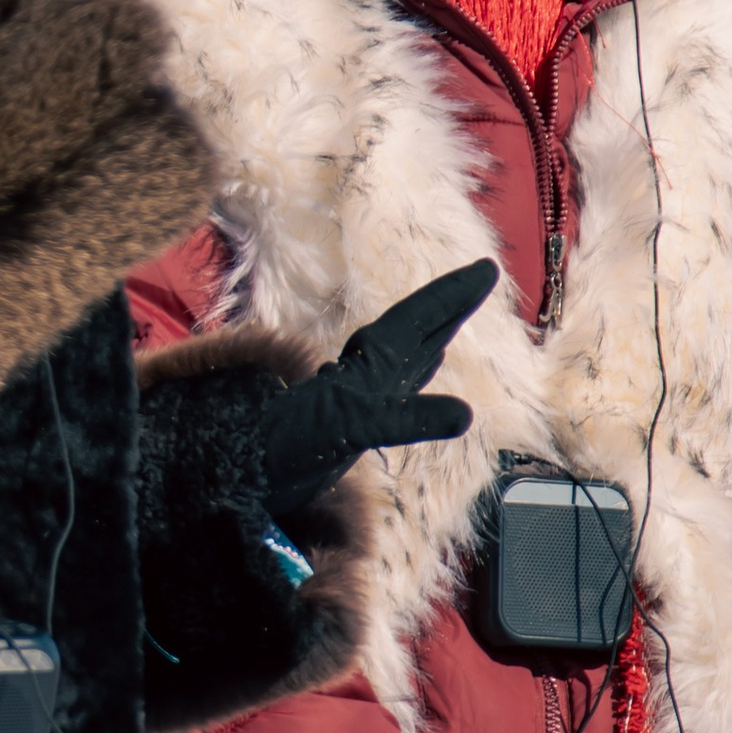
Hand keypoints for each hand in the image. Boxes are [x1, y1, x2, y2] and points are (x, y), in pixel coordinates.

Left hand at [253, 260, 496, 520]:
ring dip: (433, 333)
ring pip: (406, 351)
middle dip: (448, 303)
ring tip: (454, 319)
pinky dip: (415, 373)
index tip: (487, 267)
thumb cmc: (291, 441)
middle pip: (416, 325)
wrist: (244, 465)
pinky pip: (395, 385)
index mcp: (370, 360)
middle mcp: (366, 369)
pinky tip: (421, 372)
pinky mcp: (351, 419)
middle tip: (482, 275)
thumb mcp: (353, 425)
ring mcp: (359, 393)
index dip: (453, 294)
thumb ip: (406, 418)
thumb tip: (464, 414)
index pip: (420, 317)